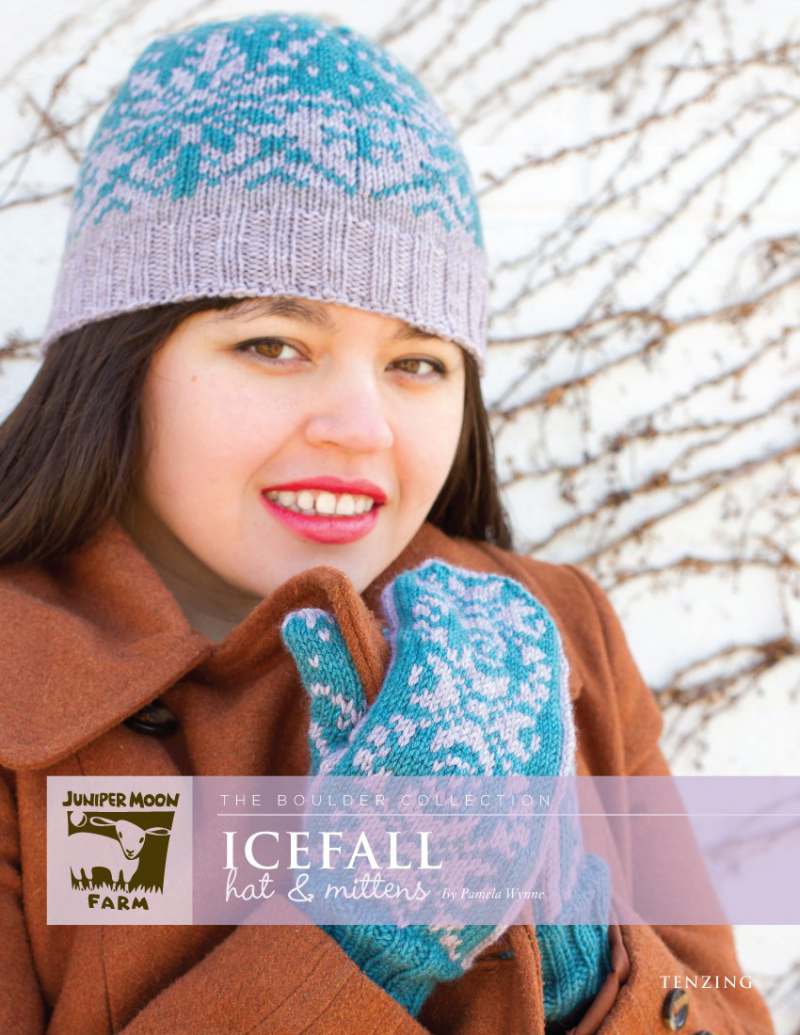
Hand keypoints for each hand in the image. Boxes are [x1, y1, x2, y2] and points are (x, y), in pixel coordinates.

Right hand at [281, 559, 606, 1016]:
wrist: (423, 927)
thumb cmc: (359, 846)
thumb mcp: (335, 763)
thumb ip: (332, 682)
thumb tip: (306, 616)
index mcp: (424, 709)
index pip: (435, 614)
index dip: (417, 596)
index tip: (399, 598)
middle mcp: (486, 715)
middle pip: (484, 622)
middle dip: (455, 603)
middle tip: (429, 604)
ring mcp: (527, 738)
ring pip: (526, 647)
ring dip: (495, 625)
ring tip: (464, 624)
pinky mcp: (551, 763)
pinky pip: (550, 686)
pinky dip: (531, 659)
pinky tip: (504, 659)